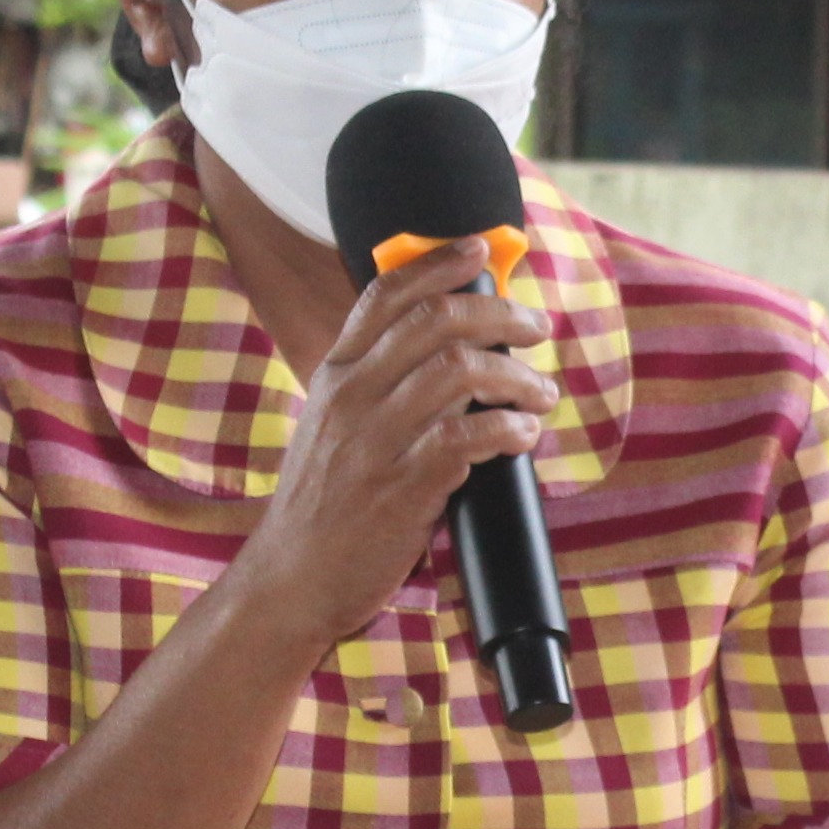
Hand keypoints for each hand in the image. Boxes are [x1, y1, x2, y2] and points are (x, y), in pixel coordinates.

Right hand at [237, 240, 550, 652]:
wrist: (290, 578)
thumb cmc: (321, 505)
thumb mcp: (331, 427)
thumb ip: (377, 385)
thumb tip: (447, 354)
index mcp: (336, 374)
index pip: (386, 293)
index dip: (439, 262)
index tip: (481, 250)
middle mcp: (353, 396)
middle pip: (436, 320)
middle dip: (500, 314)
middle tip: (535, 329)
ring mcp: (376, 441)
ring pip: (460, 370)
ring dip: (517, 375)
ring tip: (539, 395)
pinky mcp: (402, 488)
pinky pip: (468, 437)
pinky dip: (509, 429)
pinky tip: (523, 436)